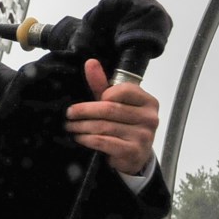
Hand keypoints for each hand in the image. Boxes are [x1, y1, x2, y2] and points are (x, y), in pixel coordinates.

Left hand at [64, 58, 158, 174]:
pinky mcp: (134, 151)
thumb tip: (91, 62)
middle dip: (84, 111)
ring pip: (105, 126)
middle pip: (110, 109)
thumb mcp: (112, 102)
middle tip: (68, 114)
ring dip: (82, 126)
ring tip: (70, 126)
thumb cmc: (122, 125)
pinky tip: (79, 138)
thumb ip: (101, 84)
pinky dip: (88, 139)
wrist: (133, 155)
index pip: (124, 90)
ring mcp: (144, 136)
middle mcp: (150, 117)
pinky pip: (105, 142)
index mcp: (147, 101)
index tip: (88, 99)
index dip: (103, 94)